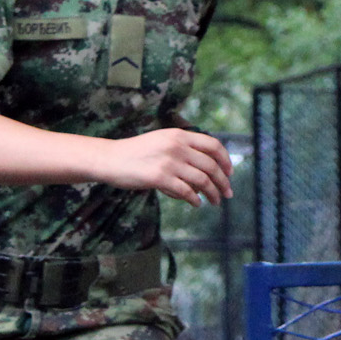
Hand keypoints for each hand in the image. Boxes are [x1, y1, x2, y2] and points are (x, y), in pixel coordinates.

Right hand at [102, 128, 233, 204]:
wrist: (110, 159)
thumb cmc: (136, 152)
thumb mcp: (162, 141)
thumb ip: (183, 148)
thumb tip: (207, 166)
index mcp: (179, 135)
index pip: (213, 144)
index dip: (225, 159)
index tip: (230, 172)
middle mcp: (177, 146)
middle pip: (211, 165)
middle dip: (223, 182)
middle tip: (228, 193)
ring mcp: (168, 162)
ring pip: (202, 180)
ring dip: (213, 193)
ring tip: (216, 201)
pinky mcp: (159, 177)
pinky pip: (185, 191)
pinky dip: (194, 200)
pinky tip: (197, 204)